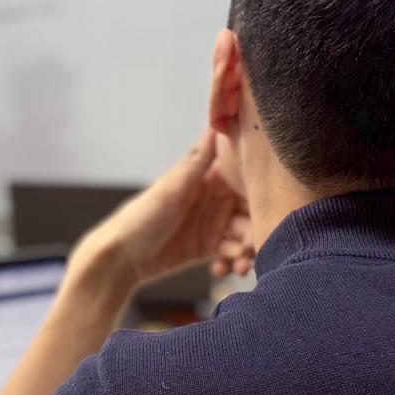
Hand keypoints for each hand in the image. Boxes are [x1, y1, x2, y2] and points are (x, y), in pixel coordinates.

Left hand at [77, 129, 253, 289]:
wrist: (121, 257)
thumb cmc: (141, 216)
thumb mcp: (172, 187)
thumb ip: (198, 161)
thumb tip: (216, 124)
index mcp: (209, 179)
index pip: (245, 180)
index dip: (261, 192)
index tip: (273, 206)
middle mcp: (215, 200)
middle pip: (251, 211)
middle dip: (257, 229)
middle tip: (254, 247)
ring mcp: (213, 225)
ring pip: (244, 236)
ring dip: (246, 251)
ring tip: (240, 266)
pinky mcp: (208, 248)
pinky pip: (231, 254)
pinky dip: (232, 263)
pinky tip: (222, 270)